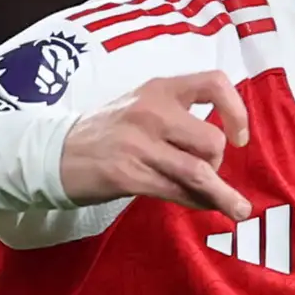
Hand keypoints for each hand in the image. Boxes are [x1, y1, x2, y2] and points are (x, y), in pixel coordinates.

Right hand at [57, 73, 252, 218]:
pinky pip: (177, 192)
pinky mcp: (128, 175)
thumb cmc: (108, 132)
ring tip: (239, 210)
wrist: (56, 153)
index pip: (214, 83)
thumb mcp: (142, 106)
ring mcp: (139, 144)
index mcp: (159, 89)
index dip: (236, 111)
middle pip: (211, 142)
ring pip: (198, 173)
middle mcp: (151, 111)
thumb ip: (179, 118)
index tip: (239, 136)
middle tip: (207, 170)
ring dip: (223, 196)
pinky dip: (198, 203)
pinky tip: (205, 207)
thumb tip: (224, 145)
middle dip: (218, 163)